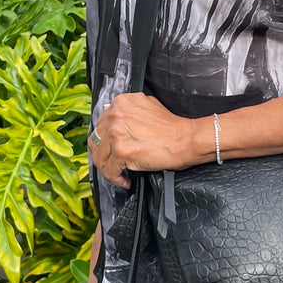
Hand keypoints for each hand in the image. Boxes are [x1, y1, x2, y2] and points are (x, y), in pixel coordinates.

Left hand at [88, 93, 202, 189]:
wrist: (185, 139)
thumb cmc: (171, 127)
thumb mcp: (148, 105)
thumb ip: (128, 110)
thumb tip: (113, 118)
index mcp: (120, 103)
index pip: (101, 124)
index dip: (105, 139)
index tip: (112, 148)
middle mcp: (115, 116)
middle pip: (96, 140)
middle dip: (104, 154)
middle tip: (113, 163)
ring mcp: (116, 133)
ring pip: (99, 156)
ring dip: (107, 168)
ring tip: (118, 173)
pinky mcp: (122, 151)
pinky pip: (109, 169)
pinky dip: (116, 178)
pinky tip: (125, 180)